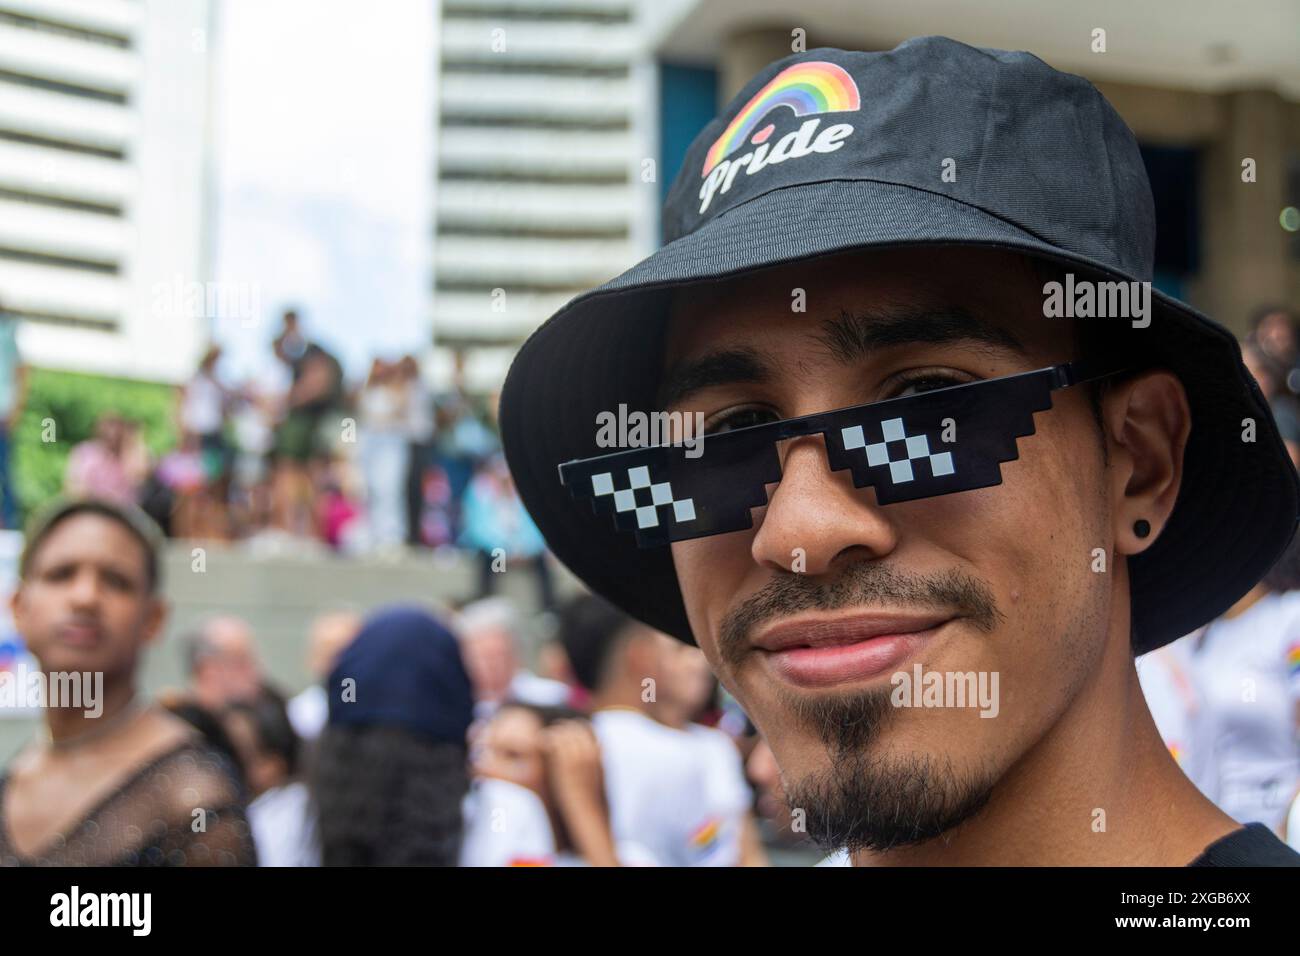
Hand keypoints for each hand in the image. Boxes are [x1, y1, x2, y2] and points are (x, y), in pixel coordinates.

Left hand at [541, 720, 618, 865]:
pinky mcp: (565, 763)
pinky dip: (546, 739)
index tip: (568, 729)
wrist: (590, 815)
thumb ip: (595, 763)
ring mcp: (578, 756)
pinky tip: (540, 742)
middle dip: (564, 727)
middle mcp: (591, 751)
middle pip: (575, 728)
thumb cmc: (594, 801)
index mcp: (601, 753)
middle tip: (553, 732)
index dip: (577, 727)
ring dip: (554, 732)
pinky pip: (554, 742)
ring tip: (545, 737)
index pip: (589, 729)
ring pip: (564, 733)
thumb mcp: (600, 778)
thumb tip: (593, 753)